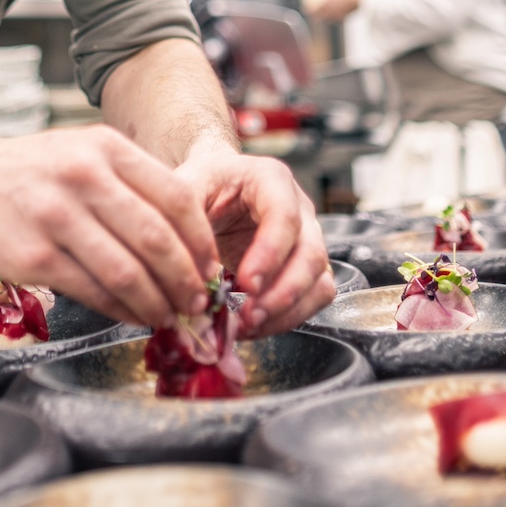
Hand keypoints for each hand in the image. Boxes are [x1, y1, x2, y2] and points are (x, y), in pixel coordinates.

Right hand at [0, 125, 220, 327]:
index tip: (212, 266)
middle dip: (186, 279)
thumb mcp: (88, 153)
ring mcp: (56, 216)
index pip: (176, 197)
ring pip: (126, 272)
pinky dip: (121, 310)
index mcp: (107, 148)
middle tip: (198, 301)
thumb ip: (136, 185)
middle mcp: (83, 177)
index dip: (201, 240)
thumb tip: (190, 242)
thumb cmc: (38, 172)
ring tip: (170, 316)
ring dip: (157, 302)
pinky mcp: (34, 256)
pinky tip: (133, 315)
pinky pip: (92, 290)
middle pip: (156, 238)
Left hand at [173, 142, 335, 336]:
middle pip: (311, 254)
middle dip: (282, 293)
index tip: (246, 284)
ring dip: (288, 311)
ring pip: (318, 281)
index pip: (285, 217)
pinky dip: (288, 317)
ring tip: (249, 326)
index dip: (270, 254)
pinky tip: (255, 325)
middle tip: (248, 316)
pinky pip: (312, 297)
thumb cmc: (205, 183)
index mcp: (272, 180)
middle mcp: (299, 208)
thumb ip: (186, 217)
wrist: (216, 186)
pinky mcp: (304, 267)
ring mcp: (306, 239)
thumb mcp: (187, 184)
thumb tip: (192, 266)